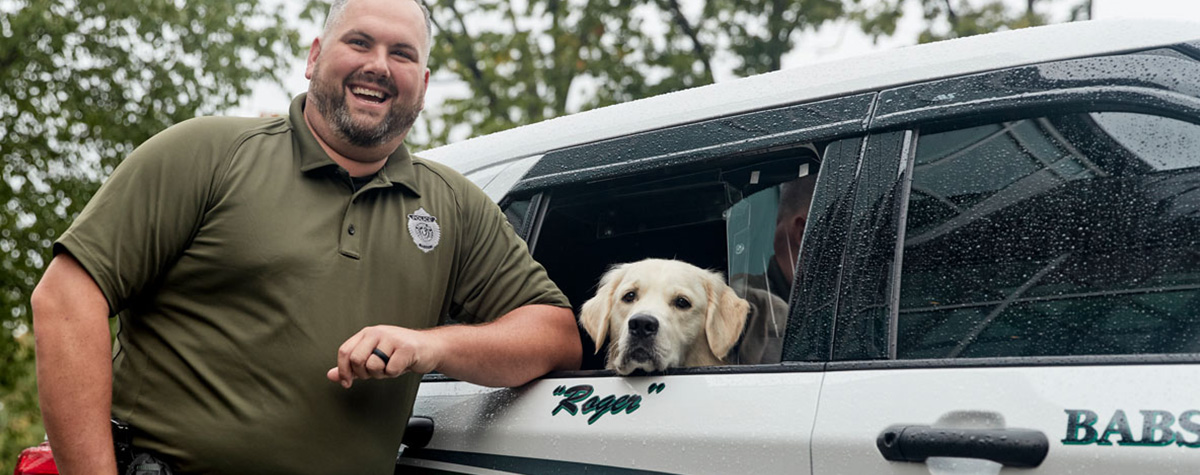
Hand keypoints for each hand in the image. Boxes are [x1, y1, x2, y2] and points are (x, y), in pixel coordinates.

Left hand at [326, 325, 442, 387]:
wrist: (429, 348)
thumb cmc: (401, 353)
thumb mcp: (373, 358)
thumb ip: (352, 366)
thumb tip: (332, 375)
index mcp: (367, 334)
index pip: (345, 351)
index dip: (343, 370)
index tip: (348, 381)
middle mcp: (377, 333)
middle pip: (356, 360)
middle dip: (365, 373)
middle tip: (376, 372)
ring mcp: (392, 339)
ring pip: (373, 366)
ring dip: (382, 374)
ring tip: (390, 366)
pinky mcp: (405, 348)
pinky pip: (390, 370)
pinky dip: (395, 373)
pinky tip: (401, 365)